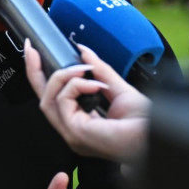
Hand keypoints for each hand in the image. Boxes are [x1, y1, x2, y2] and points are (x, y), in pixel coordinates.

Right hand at [26, 40, 149, 161]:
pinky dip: (77, 86)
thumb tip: (83, 51)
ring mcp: (71, 133)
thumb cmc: (144, 124)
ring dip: (62, 77)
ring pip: (48, 99)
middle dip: (35, 71)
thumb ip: (99, 70)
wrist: (155, 138)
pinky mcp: (75, 132)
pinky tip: (94, 84)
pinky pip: (63, 101)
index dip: (42, 76)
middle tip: (33, 50)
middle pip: (43, 99)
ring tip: (82, 68)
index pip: (54, 98)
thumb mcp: (118, 88)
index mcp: (82, 122)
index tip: (36, 54)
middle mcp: (72, 129)